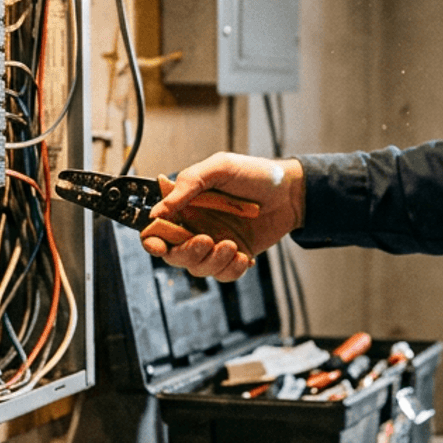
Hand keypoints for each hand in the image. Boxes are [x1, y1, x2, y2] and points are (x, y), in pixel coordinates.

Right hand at [141, 153, 304, 280]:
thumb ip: (188, 185)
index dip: (152, 241)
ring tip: (232, 245)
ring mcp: (214, 243)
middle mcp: (195, 227)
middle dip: (188, 252)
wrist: (291, 192)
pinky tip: (244, 256)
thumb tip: (158, 211)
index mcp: (185, 205)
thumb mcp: (220, 168)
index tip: (159, 246)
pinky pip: (223, 274)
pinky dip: (231, 270)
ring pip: (198, 268)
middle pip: (174, 254)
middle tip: (206, 240)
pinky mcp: (234, 256)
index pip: (156, 229)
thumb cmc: (256, 174)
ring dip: (213, 261)